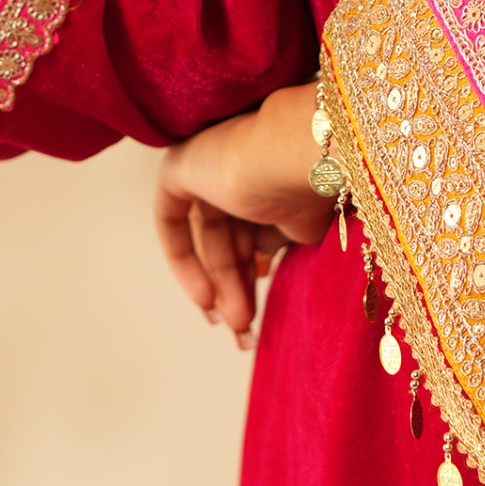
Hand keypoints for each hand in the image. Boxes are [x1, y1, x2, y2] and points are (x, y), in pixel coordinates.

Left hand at [154, 81, 334, 340]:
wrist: (292, 155)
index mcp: (269, 171)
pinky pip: (172, 221)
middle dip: (239, 287)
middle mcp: (237, 165)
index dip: (254, 272)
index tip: (260, 312)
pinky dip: (184, 261)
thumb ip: (279, 242)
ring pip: (209, 236)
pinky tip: (205, 299)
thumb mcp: (304, 226)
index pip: (254, 229)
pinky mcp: (179, 166)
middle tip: (248, 330)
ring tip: (238, 324)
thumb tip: (261, 263)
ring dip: (222, 285)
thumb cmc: (313, 185)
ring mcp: (207, 163)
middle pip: (231, 237)